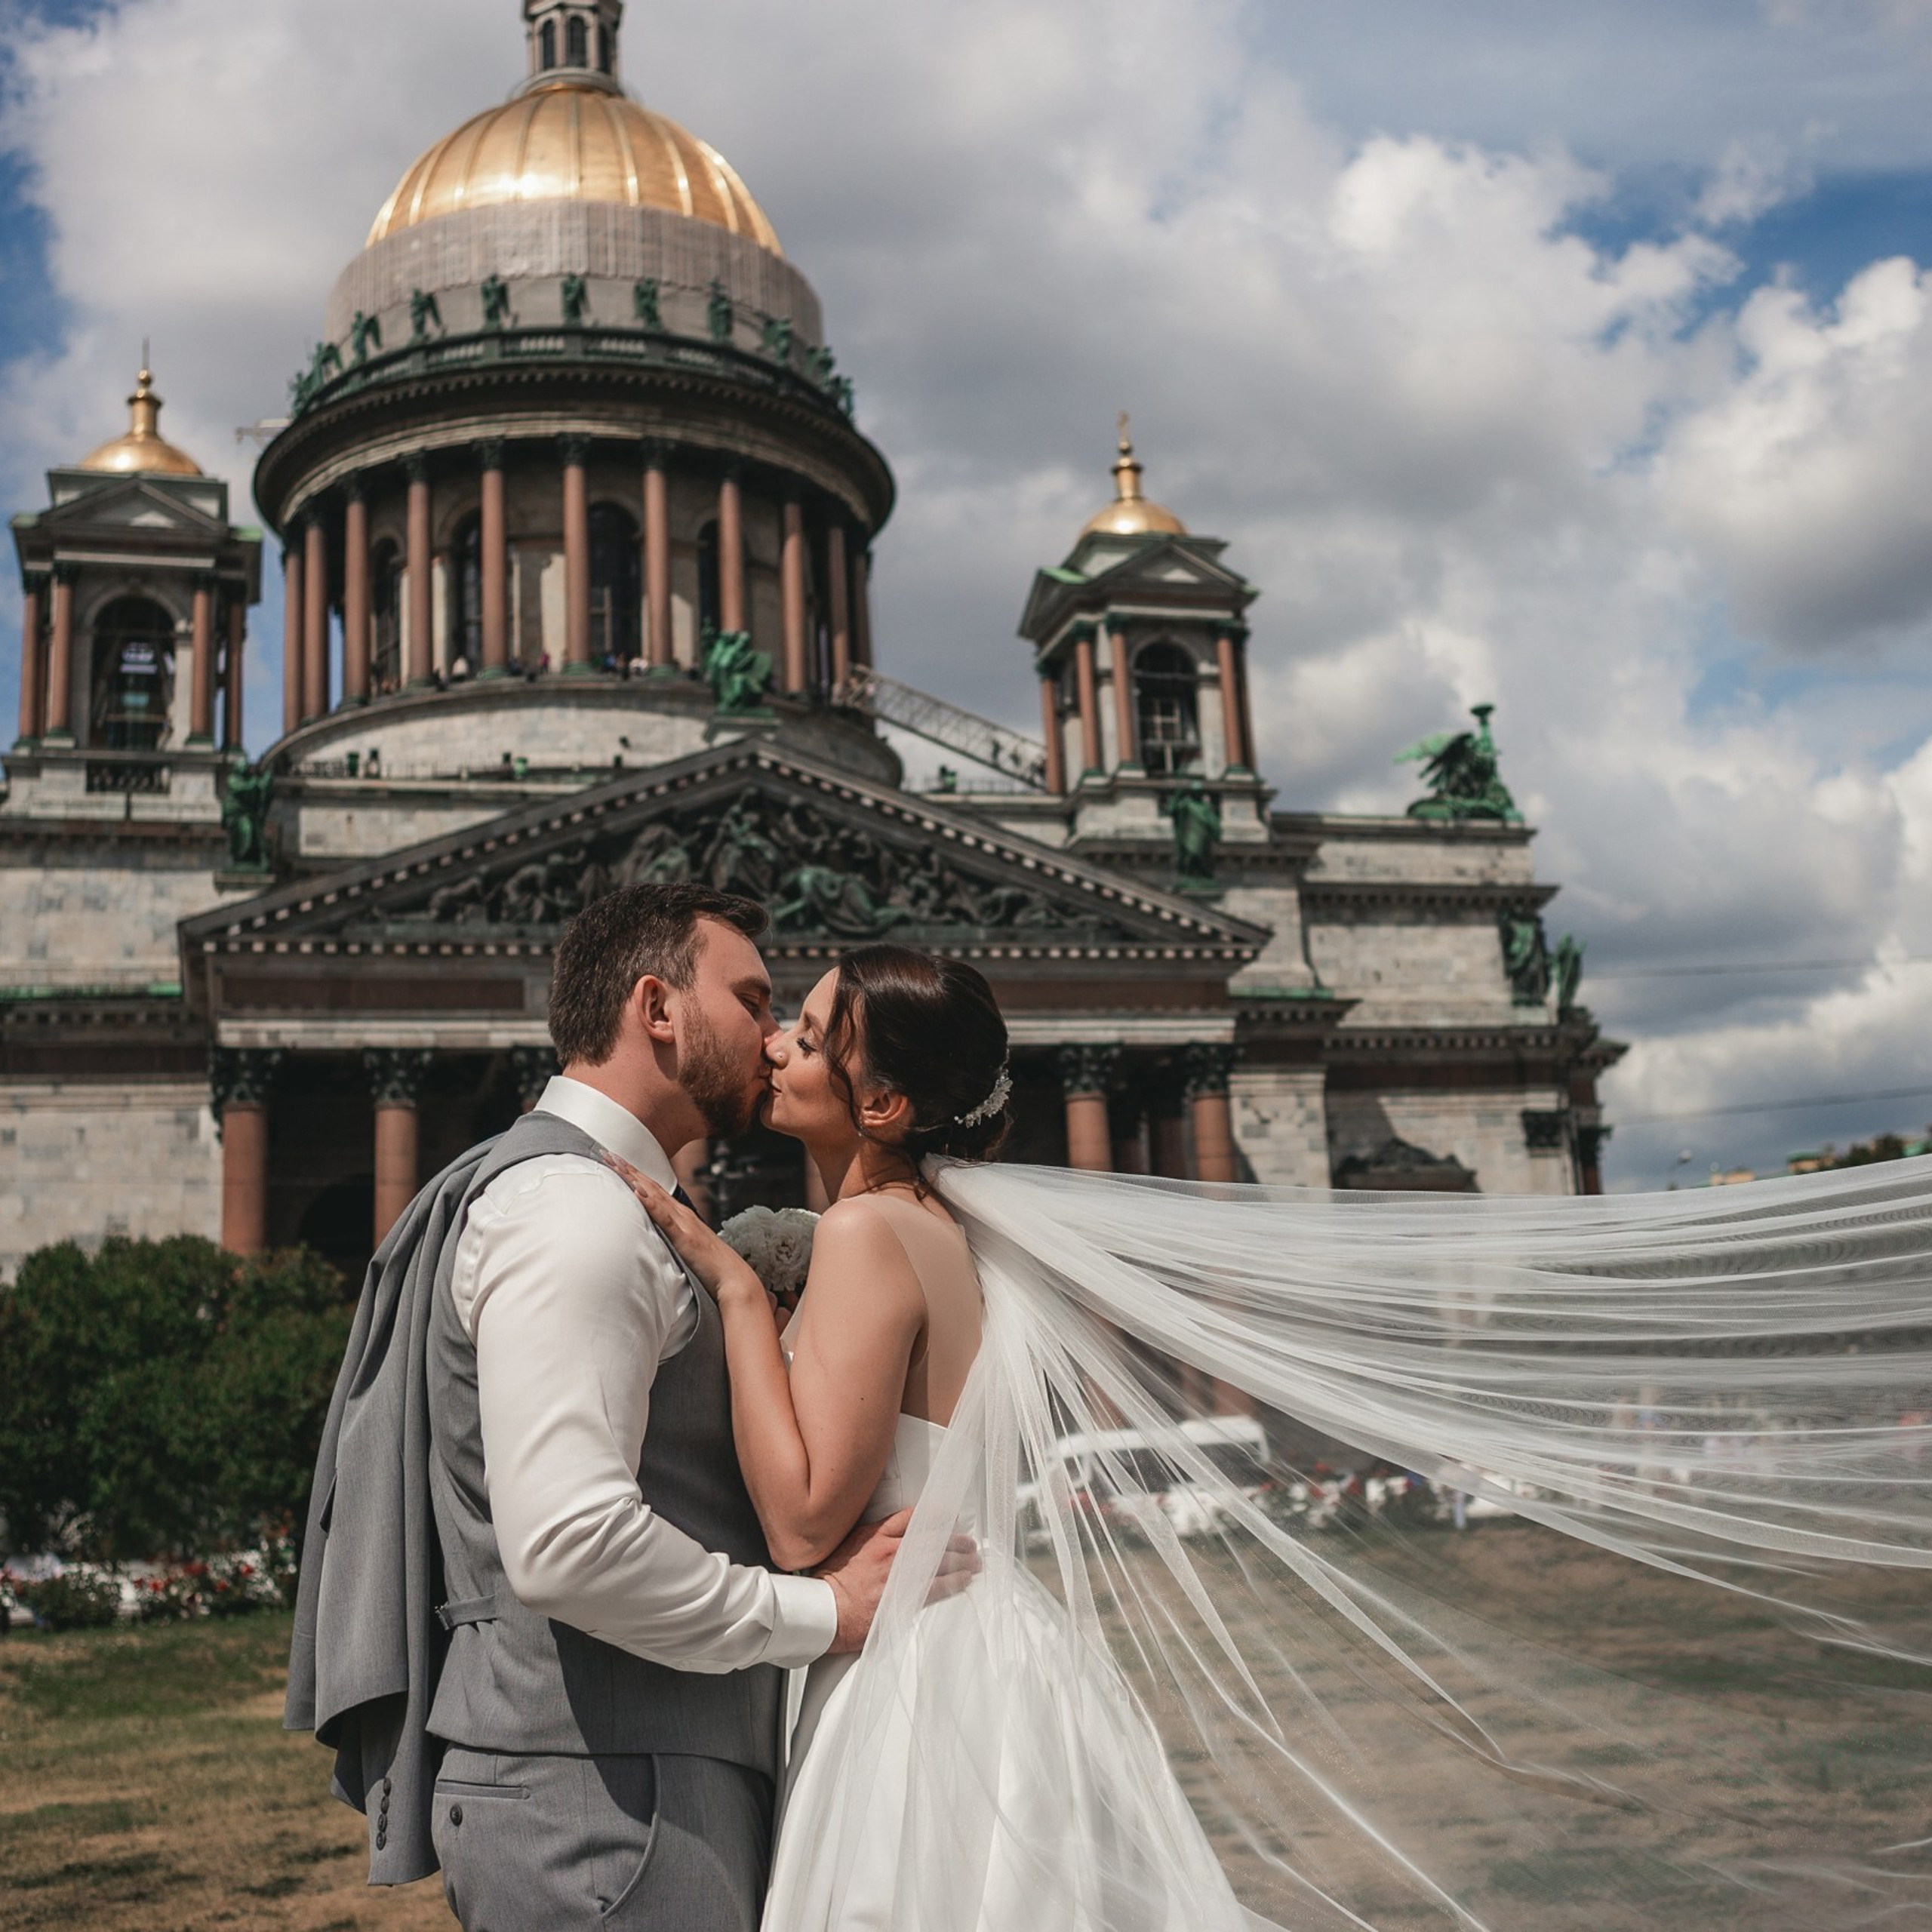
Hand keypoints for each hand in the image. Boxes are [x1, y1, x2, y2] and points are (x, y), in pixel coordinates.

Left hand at [602, 1155, 759, 1302]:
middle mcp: (681, 1214)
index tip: (616, 1163)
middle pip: (651, 1187)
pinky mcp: (684, 1237)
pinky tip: (638, 1192)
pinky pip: (664, 1218)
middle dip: (629, 1170)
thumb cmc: (710, 1266)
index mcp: (680, 1216)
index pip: (653, 1191)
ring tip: (617, 1165)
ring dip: (635, 1179)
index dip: (634, 1175)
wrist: (732, 1276)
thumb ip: (671, 1238)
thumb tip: (653, 1236)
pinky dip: (651, 1203)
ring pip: (655, 1196)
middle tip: (609, 1154)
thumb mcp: (685, 1247)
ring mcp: (683, 1223)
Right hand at [816, 1507, 982, 1654]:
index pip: (913, 1517)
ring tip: (974, 1561)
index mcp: (876, 1535)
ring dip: (961, 1560)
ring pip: (939, 1560)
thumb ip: (873, 1538)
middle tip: (969, 1543)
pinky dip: (954, 1581)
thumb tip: (893, 1536)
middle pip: (933, 1537)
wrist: (824, 1610)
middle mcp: (890, 1550)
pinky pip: (937, 1585)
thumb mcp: (850, 1547)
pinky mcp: (903, 1596)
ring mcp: (898, 1573)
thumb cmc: (832, 1582)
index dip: (936, 1516)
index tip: (950, 1518)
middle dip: (956, 1539)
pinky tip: (964, 1579)